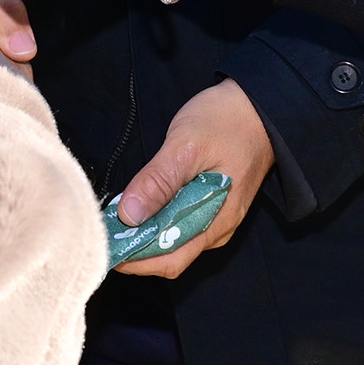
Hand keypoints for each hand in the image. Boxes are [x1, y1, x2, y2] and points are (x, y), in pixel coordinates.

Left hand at [113, 80, 272, 278]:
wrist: (259, 105)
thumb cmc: (226, 121)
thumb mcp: (186, 145)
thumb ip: (158, 181)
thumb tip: (128, 216)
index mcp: (216, 221)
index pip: (170, 259)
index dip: (134, 259)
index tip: (104, 246)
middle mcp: (217, 229)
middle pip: (170, 255)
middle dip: (135, 250)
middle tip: (104, 231)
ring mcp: (215, 218)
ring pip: (174, 241)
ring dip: (144, 236)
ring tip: (115, 219)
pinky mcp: (211, 205)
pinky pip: (180, 225)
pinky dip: (156, 222)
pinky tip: (139, 207)